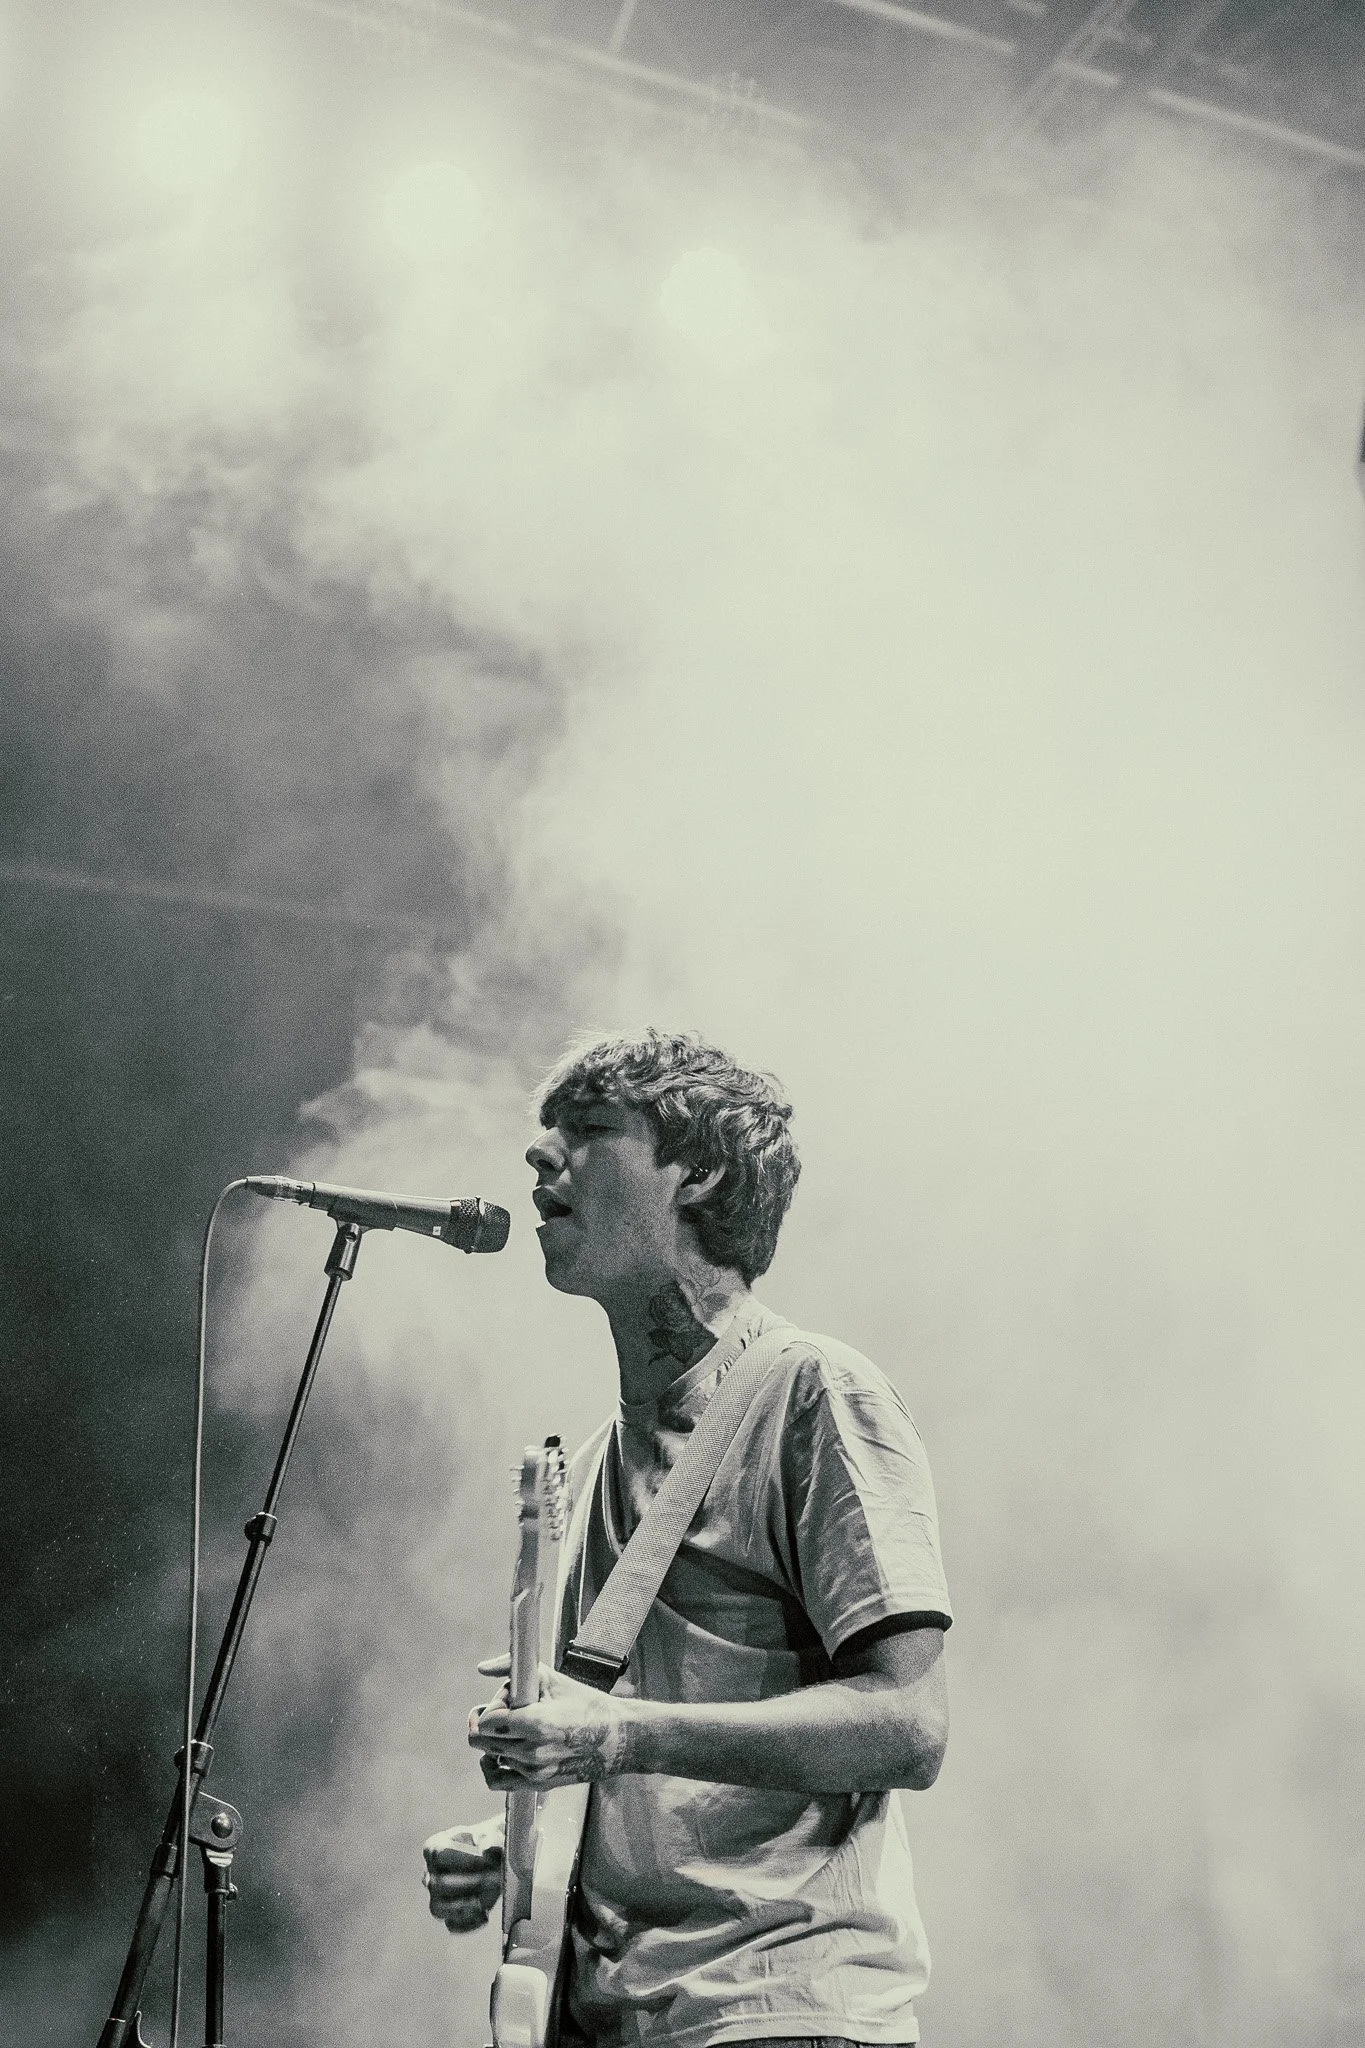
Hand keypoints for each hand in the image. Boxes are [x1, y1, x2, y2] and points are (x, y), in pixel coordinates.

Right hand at [422, 1817, 503, 1934]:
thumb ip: (491, 1840)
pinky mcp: (449, 1915)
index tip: (488, 1860)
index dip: (465, 1859)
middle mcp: (430, 1873)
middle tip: (495, 1879)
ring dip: (464, 1906)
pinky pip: (452, 1926)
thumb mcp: (492, 1834)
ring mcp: (437, 1896)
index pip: (441, 1855)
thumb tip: (487, 1850)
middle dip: (470, 1883)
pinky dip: (469, 1923)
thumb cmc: (490, 1842)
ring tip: (485, 1900)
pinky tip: (484, 1914)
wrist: (497, 1858)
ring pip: (437, 1909)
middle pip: (438, 1885)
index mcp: (435, 1847)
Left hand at [468, 1657, 629, 1787]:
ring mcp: (534, 1771)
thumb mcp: (552, 1679)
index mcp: (536, 1723)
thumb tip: (483, 1668)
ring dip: (498, 1738)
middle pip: (482, 1740)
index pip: (487, 1721)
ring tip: (517, 1725)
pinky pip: (497, 1781)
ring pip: (490, 1755)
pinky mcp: (537, 1783)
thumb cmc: (587, 1705)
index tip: (509, 1698)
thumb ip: (512, 1666)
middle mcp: (532, 1752)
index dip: (493, 1705)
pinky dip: (491, 1766)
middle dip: (489, 1720)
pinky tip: (497, 1753)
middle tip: (505, 1709)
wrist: (615, 1738)